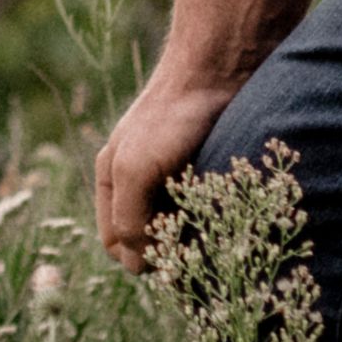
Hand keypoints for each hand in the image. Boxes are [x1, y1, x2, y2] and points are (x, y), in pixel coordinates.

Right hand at [92, 63, 242, 273]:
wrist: (216, 74)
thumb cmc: (168, 119)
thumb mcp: (134, 170)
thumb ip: (129, 220)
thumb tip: (137, 267)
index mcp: (111, 180)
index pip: (116, 243)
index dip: (139, 260)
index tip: (174, 267)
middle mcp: (140, 182)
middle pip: (147, 239)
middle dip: (170, 253)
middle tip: (201, 259)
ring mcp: (174, 178)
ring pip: (179, 230)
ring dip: (195, 241)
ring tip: (218, 241)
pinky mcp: (206, 173)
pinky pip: (204, 213)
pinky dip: (214, 224)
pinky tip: (231, 224)